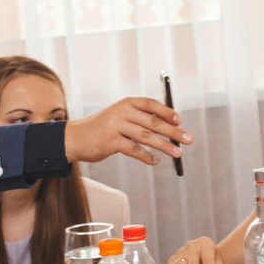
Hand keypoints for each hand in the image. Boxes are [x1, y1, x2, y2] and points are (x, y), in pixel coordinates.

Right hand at [65, 97, 187, 167]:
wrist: (74, 137)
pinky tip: (156, 161)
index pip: (151, 104)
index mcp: (126, 103)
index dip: (167, 111)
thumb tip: (169, 128)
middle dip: (173, 131)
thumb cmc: (102, 128)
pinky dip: (146, 156)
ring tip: (178, 153)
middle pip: (153, 122)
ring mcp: (115, 126)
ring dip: (165, 146)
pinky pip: (134, 150)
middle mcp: (121, 112)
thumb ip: (139, 119)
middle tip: (189, 139)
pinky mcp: (110, 142)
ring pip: (146, 136)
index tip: (180, 120)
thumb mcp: (119, 116)